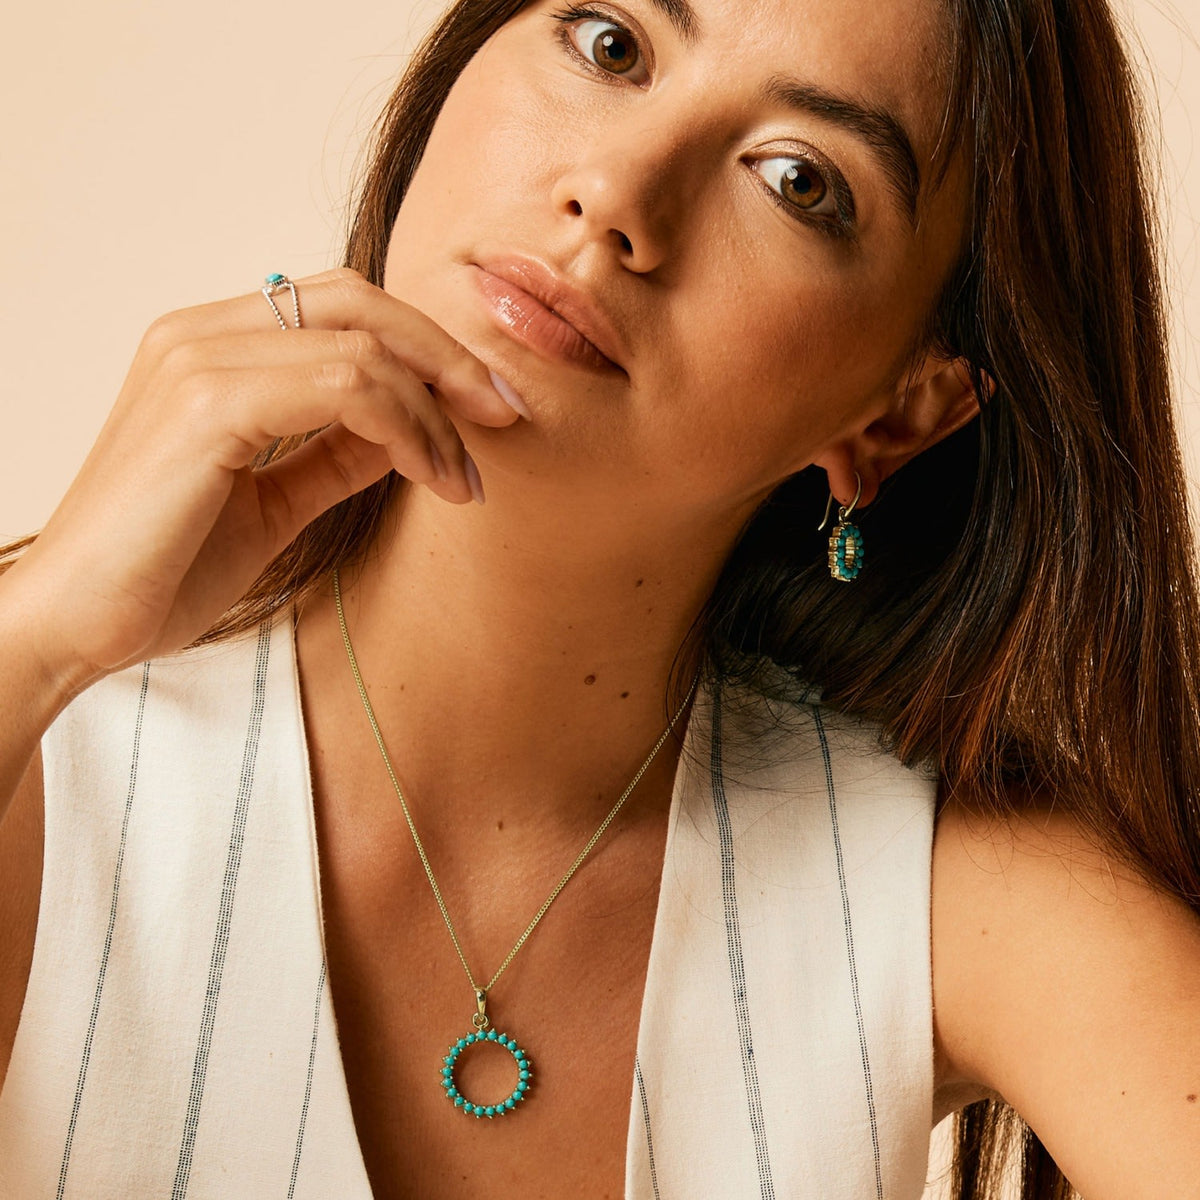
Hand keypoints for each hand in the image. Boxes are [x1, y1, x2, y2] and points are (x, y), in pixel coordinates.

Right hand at [3, 268, 522, 694]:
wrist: (78, 626)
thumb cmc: (164, 568)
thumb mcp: (275, 501)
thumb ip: (337, 454)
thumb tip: (410, 430)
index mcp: (212, 345)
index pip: (343, 305)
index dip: (427, 347)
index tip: (486, 408)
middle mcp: (200, 333)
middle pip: (360, 302)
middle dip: (449, 358)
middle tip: (505, 416)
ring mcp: (198, 359)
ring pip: (363, 347)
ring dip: (436, 412)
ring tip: (465, 478)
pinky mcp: (205, 404)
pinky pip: (343, 387)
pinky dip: (406, 427)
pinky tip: (432, 476)